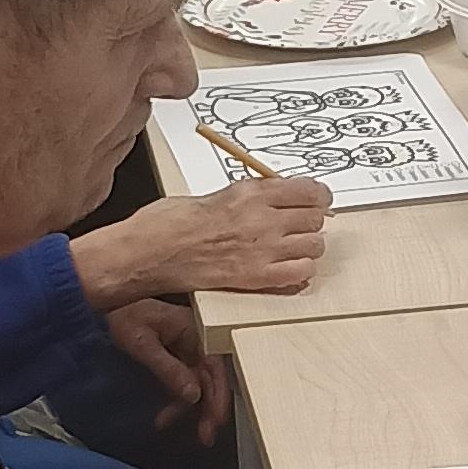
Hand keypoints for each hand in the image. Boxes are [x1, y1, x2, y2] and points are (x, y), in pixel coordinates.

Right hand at [78, 180, 331, 310]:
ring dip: (307, 248)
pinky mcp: (255, 278)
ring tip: (291, 248)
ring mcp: (262, 250)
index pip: (309, 190)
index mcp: (251, 193)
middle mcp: (262, 220)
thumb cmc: (169, 222)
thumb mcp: (215, 194)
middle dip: (310, 221)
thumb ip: (248, 197)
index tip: (317, 200)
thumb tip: (273, 200)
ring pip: (314, 247)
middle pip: (316, 218)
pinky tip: (285, 269)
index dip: (317, 196)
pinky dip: (298, 272)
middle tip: (299, 226)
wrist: (149, 252)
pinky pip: (300, 275)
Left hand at [103, 295, 228, 439]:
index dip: (218, 393)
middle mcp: (198, 340)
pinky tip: (164, 417)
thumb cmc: (124, 315)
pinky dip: (176, 402)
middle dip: (209, 408)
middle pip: (212, 379)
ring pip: (199, 385)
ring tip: (172, 426)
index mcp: (196, 330)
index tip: (216, 418)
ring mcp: (189, 350)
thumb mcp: (142, 343)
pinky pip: (185, 384)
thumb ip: (168, 369)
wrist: (107, 307)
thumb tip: (193, 394)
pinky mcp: (179, 359)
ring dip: (190, 409)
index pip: (215, 366)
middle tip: (205, 434)